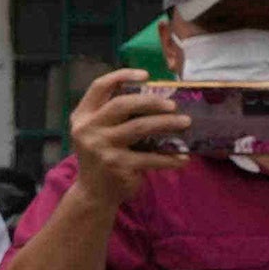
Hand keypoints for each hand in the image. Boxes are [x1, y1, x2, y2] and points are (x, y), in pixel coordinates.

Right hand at [70, 66, 189, 192]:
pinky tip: (183, 158)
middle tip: (173, 104)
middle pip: (122, 104)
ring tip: (185, 122)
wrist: (93, 194)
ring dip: (167, 123)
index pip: (99, 87)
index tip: (146, 76)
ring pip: (140, 127)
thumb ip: (114, 116)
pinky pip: (150, 157)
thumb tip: (155, 97)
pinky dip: (170, 158)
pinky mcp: (117, 165)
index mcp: (83, 116)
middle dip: (151, 101)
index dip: (122, 76)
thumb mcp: (98, 133)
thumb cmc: (102, 157)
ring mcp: (101, 147)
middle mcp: (88, 129)